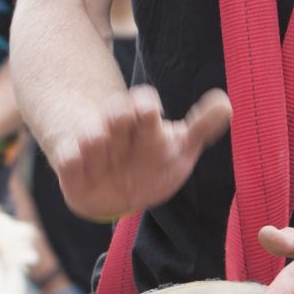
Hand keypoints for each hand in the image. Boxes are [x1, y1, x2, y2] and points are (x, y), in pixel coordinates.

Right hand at [53, 84, 230, 220]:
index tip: (149, 118)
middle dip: (122, 122)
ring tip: (111, 165)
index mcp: (145, 121)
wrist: (121, 192)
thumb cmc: (155, 161)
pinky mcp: (72, 168)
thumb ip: (202, 126)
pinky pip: (67, 159)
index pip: (143, 100)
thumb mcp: (182, 147)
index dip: (145, 106)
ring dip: (102, 151)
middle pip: (116, 111)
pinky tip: (91, 174)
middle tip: (129, 143)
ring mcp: (94, 146)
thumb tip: (226, 104)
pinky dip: (77, 164)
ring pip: (91, 135)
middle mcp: (118, 128)